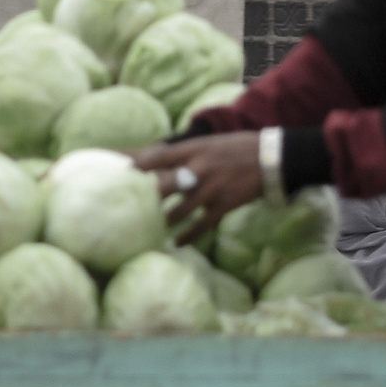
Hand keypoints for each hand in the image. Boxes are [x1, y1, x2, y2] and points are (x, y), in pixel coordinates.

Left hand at [133, 133, 265, 244]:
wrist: (271, 157)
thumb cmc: (235, 148)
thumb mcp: (207, 143)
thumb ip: (183, 154)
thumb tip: (153, 159)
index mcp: (193, 149)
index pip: (156, 155)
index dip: (133, 161)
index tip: (114, 168)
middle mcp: (199, 168)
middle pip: (163, 185)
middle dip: (144, 197)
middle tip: (125, 207)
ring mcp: (211, 188)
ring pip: (179, 211)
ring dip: (163, 221)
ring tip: (148, 230)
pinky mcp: (224, 204)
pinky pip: (202, 225)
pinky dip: (189, 235)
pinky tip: (178, 242)